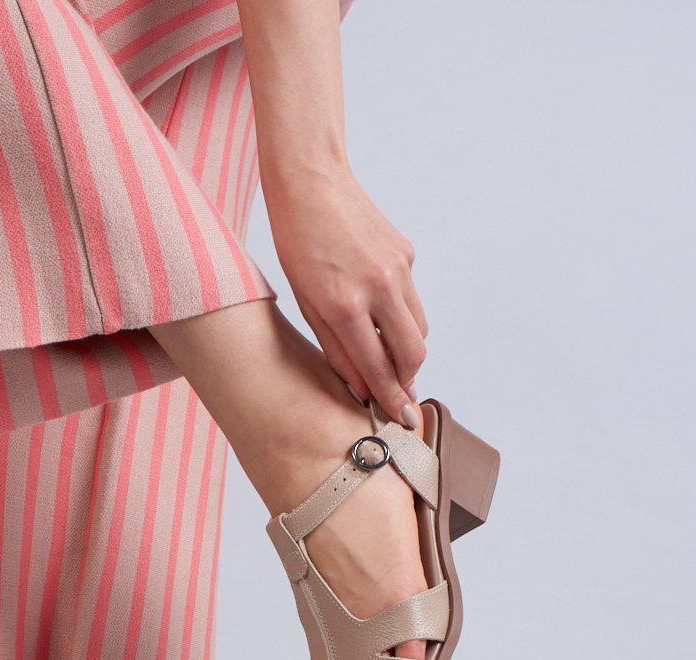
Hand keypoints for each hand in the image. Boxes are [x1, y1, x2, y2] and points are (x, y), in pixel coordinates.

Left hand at [267, 166, 427, 424]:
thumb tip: (362, 386)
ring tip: (386, 358)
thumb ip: (336, 347)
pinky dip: (400, 317)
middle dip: (409, 379)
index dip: (392, 397)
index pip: (378, 366)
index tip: (402, 419)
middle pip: (414, 353)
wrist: (311, 183)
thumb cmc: (297, 245)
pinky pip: (411, 299)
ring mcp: (398, 268)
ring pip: (419, 328)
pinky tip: (377, 311)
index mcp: (345, 303)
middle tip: (398, 393)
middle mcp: (379, 286)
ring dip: (407, 350)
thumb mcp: (305, 304)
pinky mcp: (406, 254)